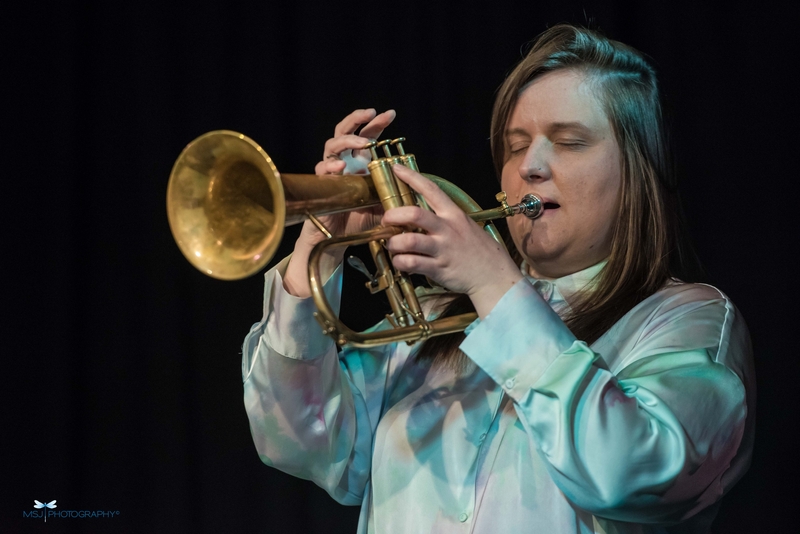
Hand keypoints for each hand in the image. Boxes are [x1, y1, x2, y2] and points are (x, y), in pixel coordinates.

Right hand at [284, 108, 395, 297]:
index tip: (391, 115)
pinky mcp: (322, 184)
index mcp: (358, 162)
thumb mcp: (383, 204)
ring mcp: (331, 171)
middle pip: (344, 130)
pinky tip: (342, 165)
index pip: (366, 135)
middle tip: (372, 113)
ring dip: (348, 140)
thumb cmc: (358, 219)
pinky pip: (322, 169)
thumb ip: (395, 193)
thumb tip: (417, 187)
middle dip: (358, 119)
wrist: (338, 237)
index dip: (377, 123)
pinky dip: (332, 165)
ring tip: (363, 143)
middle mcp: (343, 161)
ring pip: (332, 144)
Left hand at [381, 165, 523, 317]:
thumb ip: (444, 218)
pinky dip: (399, 262)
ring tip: (392, 246)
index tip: (396, 168)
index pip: (431, 189)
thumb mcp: (465, 226)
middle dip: (393, 215)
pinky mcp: (438, 269)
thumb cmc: (477, 250)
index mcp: (453, 214)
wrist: (494, 275)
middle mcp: (447, 229)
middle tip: (386, 220)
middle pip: (414, 214)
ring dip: (393, 243)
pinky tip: (401, 262)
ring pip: (408, 241)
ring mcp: (442, 249)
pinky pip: (411, 263)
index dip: (411, 177)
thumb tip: (418, 214)